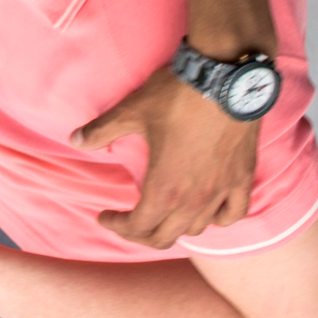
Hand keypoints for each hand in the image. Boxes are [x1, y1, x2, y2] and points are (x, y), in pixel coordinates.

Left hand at [75, 65, 258, 247]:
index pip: (139, 227)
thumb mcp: (130, 111)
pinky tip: (207, 212)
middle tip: (125, 223)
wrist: (224, 81)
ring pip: (198, 228)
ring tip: (161, 215)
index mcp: (164, 189)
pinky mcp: (243, 179)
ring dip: (176, 227)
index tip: (104, 217)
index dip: (118, 226)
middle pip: (166, 236)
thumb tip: (75, 140)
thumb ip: (101, 130)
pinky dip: (218, 218)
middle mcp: (195, 199)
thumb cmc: (175, 98)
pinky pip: (234, 213)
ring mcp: (222, 191)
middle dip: (140, 234)